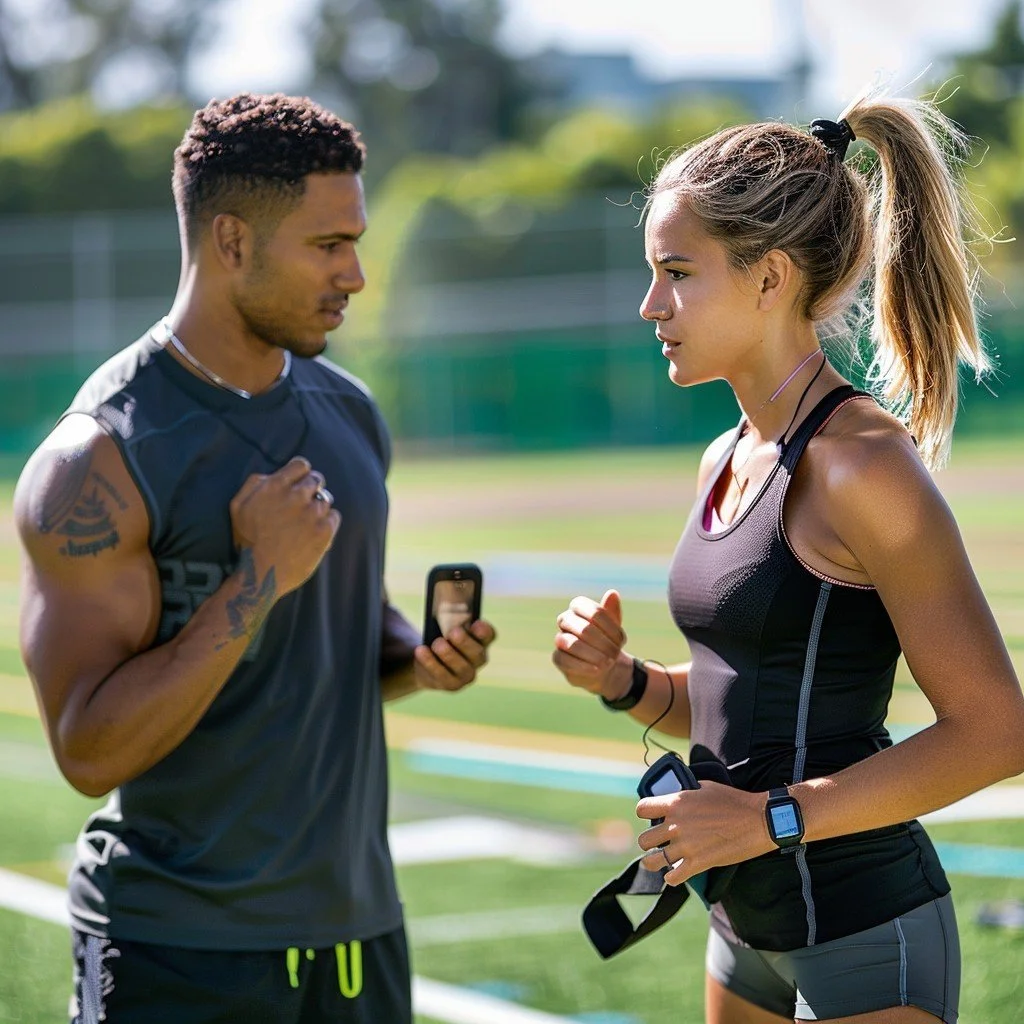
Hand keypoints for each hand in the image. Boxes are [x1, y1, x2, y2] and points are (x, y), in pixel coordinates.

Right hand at [230, 457, 340, 595]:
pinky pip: (334, 516)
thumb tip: (274, 474)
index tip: (297, 485)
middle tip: (302, 506)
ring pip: (326, 498)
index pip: (301, 465)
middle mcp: (297, 496)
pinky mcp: (325, 531)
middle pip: (317, 479)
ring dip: (318, 508)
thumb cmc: (247, 541)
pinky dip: (327, 523)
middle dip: (310, 490)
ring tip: (305, 523)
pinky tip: (314, 533)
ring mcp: (313, 513)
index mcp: (275, 486)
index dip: (300, 474)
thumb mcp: (238, 505)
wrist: (261, 574)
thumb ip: (256, 483)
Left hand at [414, 619, 495, 691]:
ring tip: (436, 643)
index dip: (484, 630)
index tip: (476, 623)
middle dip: (465, 642)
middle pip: (477, 653)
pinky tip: (421, 651)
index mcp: (480, 640)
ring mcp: (467, 674)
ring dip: (448, 654)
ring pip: (462, 667)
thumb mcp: (445, 623)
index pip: (488, 635)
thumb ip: (449, 613)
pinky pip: (442, 675)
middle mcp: (478, 659)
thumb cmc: (440, 635)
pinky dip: (431, 663)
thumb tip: (446, 596)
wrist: (426, 660)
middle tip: (453, 632)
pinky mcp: (452, 685)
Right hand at [552, 589, 632, 700]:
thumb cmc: (607, 641)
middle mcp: (565, 620)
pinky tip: (597, 670)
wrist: (603, 665)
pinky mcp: (557, 658)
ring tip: (608, 663)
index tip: (622, 641)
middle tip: (615, 655)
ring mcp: (559, 638)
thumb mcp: (614, 627)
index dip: (610, 628)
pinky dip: (583, 666)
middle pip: (584, 629)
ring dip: (594, 655)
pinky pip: (565, 660)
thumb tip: (612, 593)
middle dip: (603, 644)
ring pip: (572, 644)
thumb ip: (613, 611)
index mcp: (579, 607)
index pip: (594, 612)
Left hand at [636, 782, 772, 886]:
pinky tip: (675, 873)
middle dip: (649, 841)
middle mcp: (676, 824)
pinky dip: (672, 877)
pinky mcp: (698, 863)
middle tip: (658, 841)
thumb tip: (678, 795)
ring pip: (653, 860)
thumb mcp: (705, 787)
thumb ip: (686, 793)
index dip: (645, 813)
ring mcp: (686, 846)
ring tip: (660, 860)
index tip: (651, 817)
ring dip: (655, 861)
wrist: (758, 820)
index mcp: (676, 803)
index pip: (642, 809)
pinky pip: (673, 877)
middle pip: (644, 839)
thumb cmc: (734, 801)